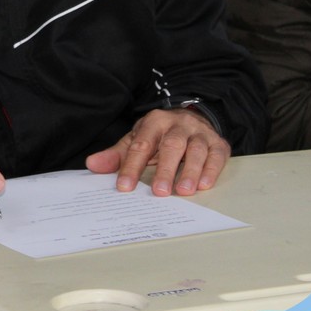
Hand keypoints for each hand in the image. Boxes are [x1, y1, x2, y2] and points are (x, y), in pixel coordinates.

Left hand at [86, 108, 230, 195]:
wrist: (192, 117)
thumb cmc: (160, 135)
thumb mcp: (137, 139)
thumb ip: (117, 154)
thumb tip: (92, 164)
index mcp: (154, 122)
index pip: (141, 145)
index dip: (131, 167)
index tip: (124, 187)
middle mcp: (178, 125)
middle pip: (171, 146)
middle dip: (165, 170)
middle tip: (159, 192)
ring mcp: (200, 133)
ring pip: (196, 150)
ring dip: (190, 171)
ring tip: (183, 192)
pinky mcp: (218, 143)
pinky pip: (216, 156)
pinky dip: (211, 170)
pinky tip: (204, 185)